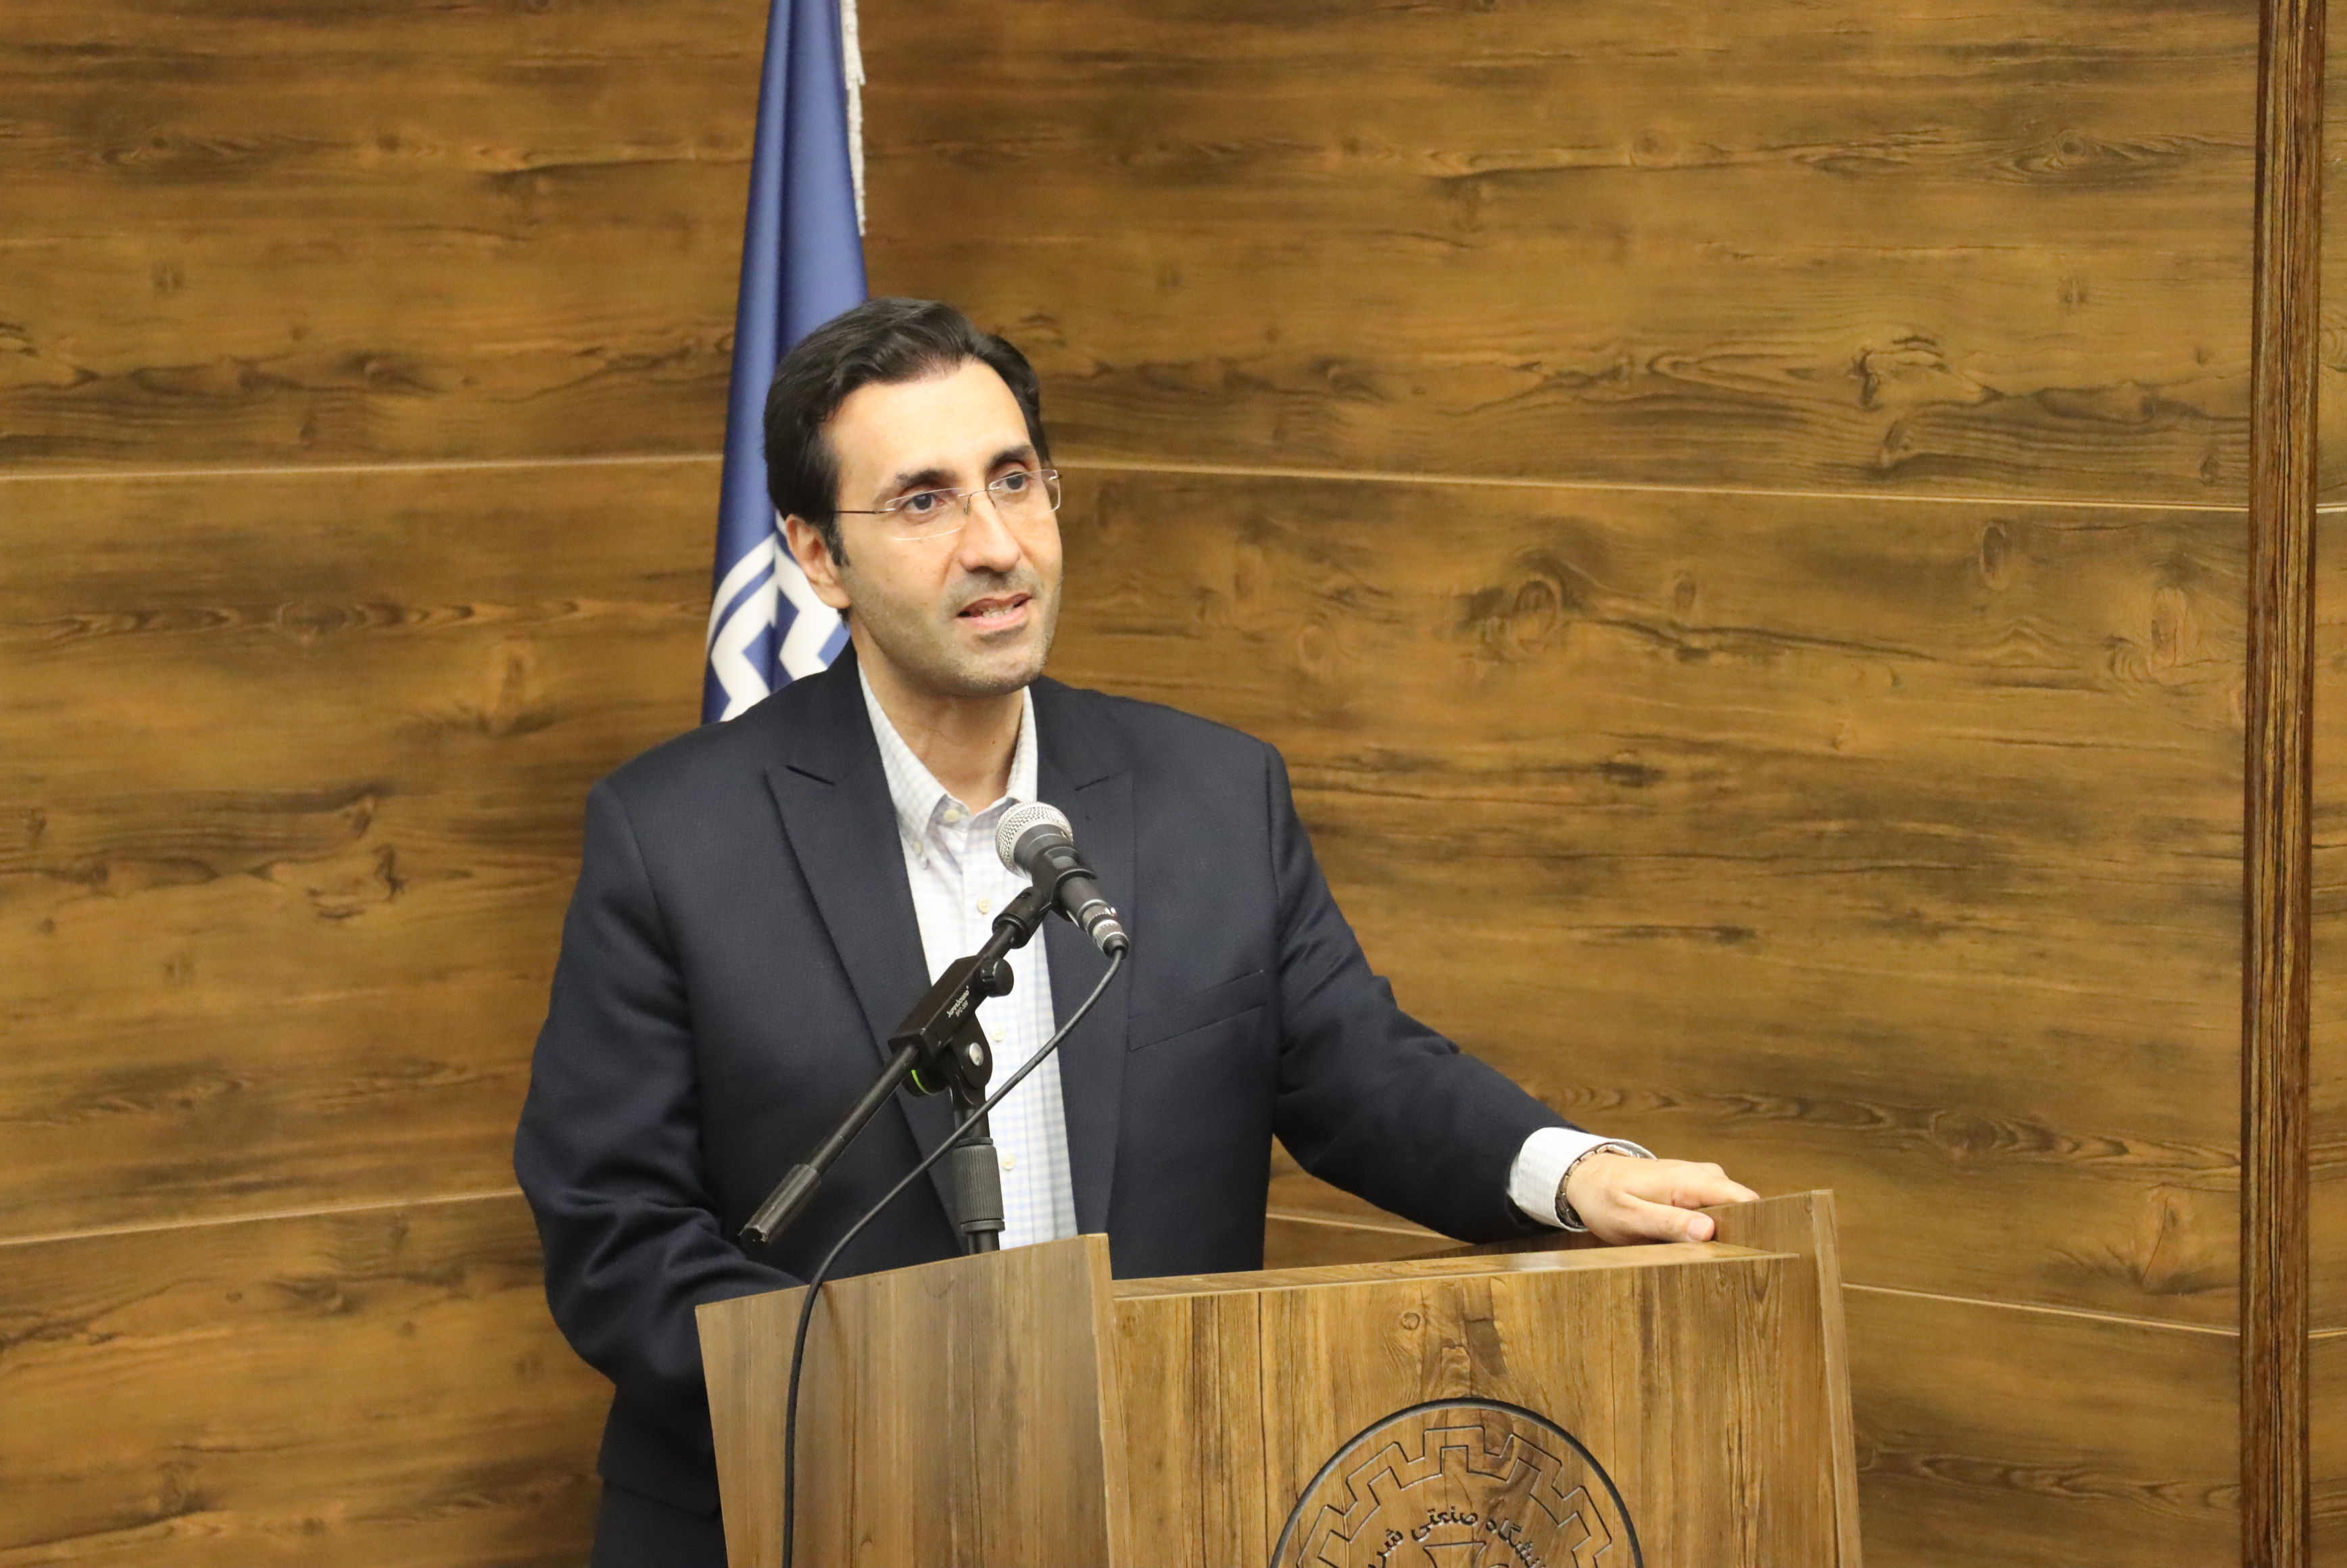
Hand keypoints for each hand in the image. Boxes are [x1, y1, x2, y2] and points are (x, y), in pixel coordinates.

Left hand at [1561, 1153, 1757, 1243]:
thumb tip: (1708, 1231)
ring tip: (1708, 1260)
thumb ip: (1667, 1223)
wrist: (1587, 1177)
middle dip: (1739, 1236)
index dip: (1755, 1227)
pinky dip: (1711, 1228)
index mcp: (1690, 1180)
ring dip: (1724, 1234)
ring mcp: (1701, 1180)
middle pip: (1743, 1209)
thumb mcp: (1628, 1217)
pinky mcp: (1695, 1189)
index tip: (1754, 1256)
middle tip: (1723, 1267)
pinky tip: (1697, 1247)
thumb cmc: (1603, 1197)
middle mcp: (1703, 1175)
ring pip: (1731, 1211)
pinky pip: (1717, 1209)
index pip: (1744, 1200)